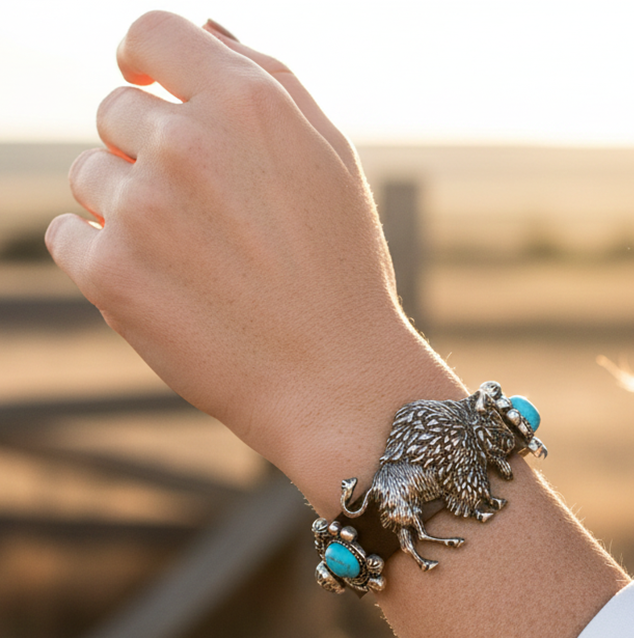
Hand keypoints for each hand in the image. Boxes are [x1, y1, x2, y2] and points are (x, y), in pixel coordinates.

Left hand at [46, 12, 459, 500]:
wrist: (334, 378)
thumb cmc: (340, 268)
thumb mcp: (331, 160)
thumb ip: (271, 80)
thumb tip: (208, 29)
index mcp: (246, 103)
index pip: (152, 34)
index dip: (142, 58)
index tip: (145, 82)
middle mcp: (187, 143)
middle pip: (116, 113)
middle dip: (147, 153)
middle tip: (203, 214)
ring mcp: (142, 208)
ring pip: (89, 176)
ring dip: (124, 207)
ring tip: (191, 259)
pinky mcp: (110, 272)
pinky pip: (64, 234)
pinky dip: (97, 254)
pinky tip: (157, 284)